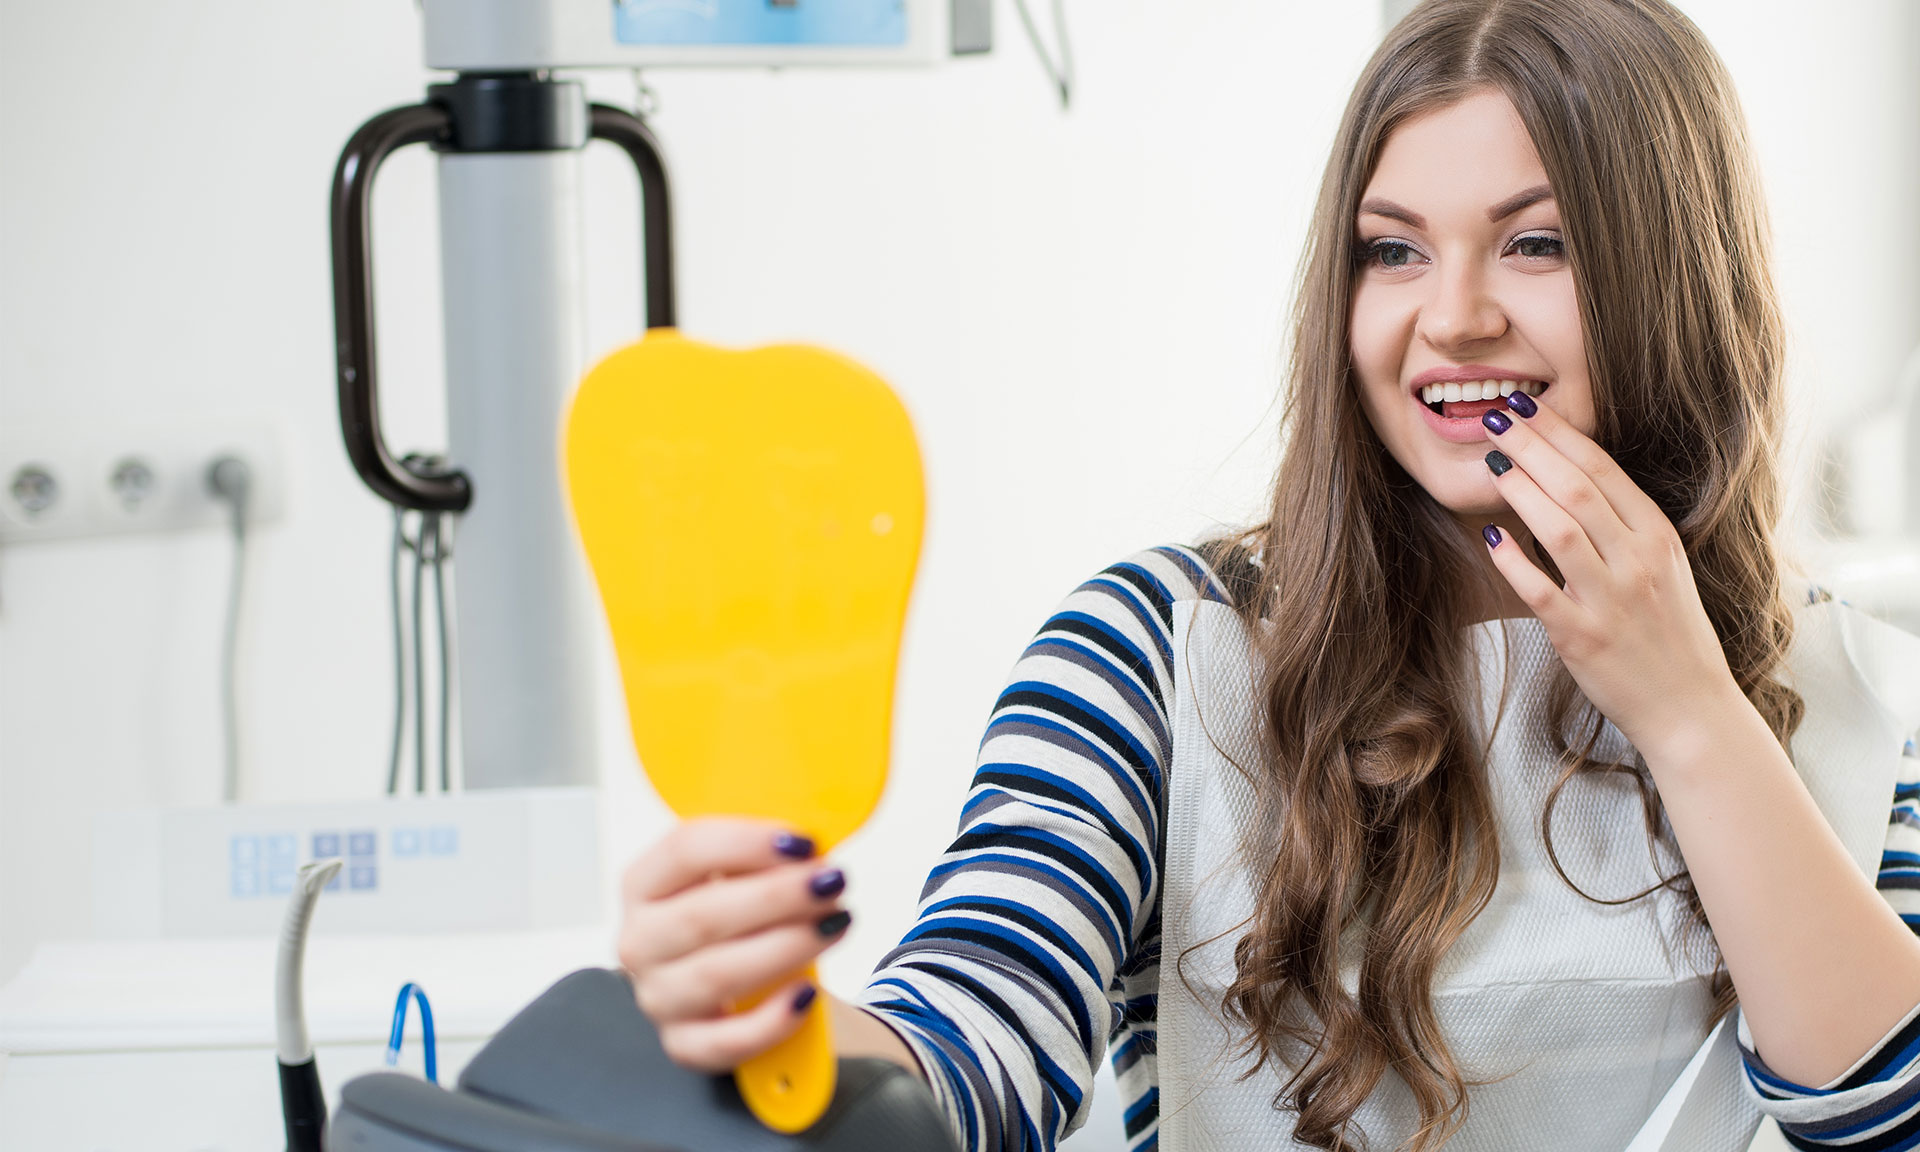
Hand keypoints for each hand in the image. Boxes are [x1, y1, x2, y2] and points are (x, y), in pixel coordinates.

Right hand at [617, 818, 853, 1071]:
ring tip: (836, 923)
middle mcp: (640, 941)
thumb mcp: (745, 875)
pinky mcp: (683, 1044)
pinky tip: (807, 993)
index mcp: (645, 884)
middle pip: (703, 914)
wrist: (750, 983)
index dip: (747, 842)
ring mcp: (658, 997)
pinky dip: (771, 1019)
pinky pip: (725, 1041)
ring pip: (717, 974)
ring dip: (786, 946)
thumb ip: (765, 854)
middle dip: (777, 895)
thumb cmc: (746, 916)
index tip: (803, 841)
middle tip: (832, 881)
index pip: (684, 850)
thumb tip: (812, 839)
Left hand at [1478, 394, 1746, 753]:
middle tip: (1494, 416)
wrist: (1691, 708)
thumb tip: (1567, 479)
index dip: (1560, 434)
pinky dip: (1512, 560)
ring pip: (1559, 529)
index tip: (1526, 406)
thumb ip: (1623, 527)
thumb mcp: (1663, 568)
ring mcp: (1611, 599)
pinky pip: (1539, 590)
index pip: (1603, 470)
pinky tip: (1489, 536)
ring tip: (1490, 463)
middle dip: (1532, 446)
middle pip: (1578, 488)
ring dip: (1521, 490)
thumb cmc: (1670, 635)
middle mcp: (1638, 562)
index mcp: (1658, 537)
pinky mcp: (1583, 638)